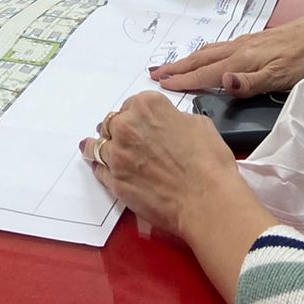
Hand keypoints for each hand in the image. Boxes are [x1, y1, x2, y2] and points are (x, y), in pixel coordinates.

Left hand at [80, 93, 252, 238]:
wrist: (206, 199)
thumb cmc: (208, 164)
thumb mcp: (199, 124)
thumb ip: (174, 118)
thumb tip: (169, 123)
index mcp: (147, 106)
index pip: (133, 104)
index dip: (137, 115)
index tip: (139, 122)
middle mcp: (127, 126)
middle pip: (112, 122)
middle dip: (118, 129)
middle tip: (127, 139)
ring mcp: (118, 155)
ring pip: (97, 145)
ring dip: (99, 145)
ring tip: (95, 147)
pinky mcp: (115, 181)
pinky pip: (99, 169)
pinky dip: (99, 167)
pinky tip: (98, 166)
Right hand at [152, 13, 303, 95]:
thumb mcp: (283, 77)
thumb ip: (251, 82)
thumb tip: (222, 82)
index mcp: (244, 60)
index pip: (207, 73)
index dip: (184, 81)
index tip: (162, 86)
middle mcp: (241, 49)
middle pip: (202, 59)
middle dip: (178, 68)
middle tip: (154, 75)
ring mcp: (247, 43)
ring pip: (210, 52)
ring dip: (188, 60)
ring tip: (172, 67)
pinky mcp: (256, 41)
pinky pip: (221, 48)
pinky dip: (205, 54)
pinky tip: (206, 57)